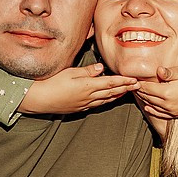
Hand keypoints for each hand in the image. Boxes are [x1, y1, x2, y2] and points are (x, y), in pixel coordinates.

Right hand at [21, 64, 139, 115]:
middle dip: (126, 88)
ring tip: (127, 92)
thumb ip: (87, 71)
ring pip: (106, 99)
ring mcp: (84, 104)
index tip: (135, 79)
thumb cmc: (52, 83)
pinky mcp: (79, 108)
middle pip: (112, 92)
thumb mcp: (70, 72)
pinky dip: (107, 100)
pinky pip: (98, 104)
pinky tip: (109, 99)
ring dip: (118, 95)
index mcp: (88, 86)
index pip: (111, 82)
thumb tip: (101, 68)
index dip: (124, 81)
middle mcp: (89, 96)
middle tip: (138, 86)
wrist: (39, 99)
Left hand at [134, 61, 177, 119]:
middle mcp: (168, 104)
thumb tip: (158, 70)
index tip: (134, 79)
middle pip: (148, 97)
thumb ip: (169, 72)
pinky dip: (153, 111)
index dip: (139, 84)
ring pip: (153, 106)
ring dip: (145, 100)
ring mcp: (172, 111)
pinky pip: (161, 114)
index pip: (148, 88)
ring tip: (139, 93)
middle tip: (133, 86)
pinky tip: (148, 107)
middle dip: (140, 91)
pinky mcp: (177, 114)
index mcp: (167, 92)